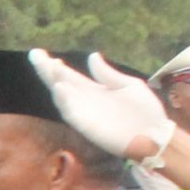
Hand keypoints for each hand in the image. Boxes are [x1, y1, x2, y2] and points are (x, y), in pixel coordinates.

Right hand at [29, 50, 172, 162]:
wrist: (155, 134)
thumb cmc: (144, 111)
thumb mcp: (129, 85)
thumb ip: (108, 74)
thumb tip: (92, 56)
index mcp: (94, 90)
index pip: (70, 76)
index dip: (57, 66)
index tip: (45, 55)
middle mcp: (85, 100)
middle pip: (60, 83)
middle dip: (47, 70)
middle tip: (35, 54)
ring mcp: (84, 113)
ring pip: (62, 96)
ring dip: (54, 81)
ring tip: (48, 66)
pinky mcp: (86, 125)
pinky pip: (71, 113)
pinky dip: (64, 100)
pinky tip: (61, 87)